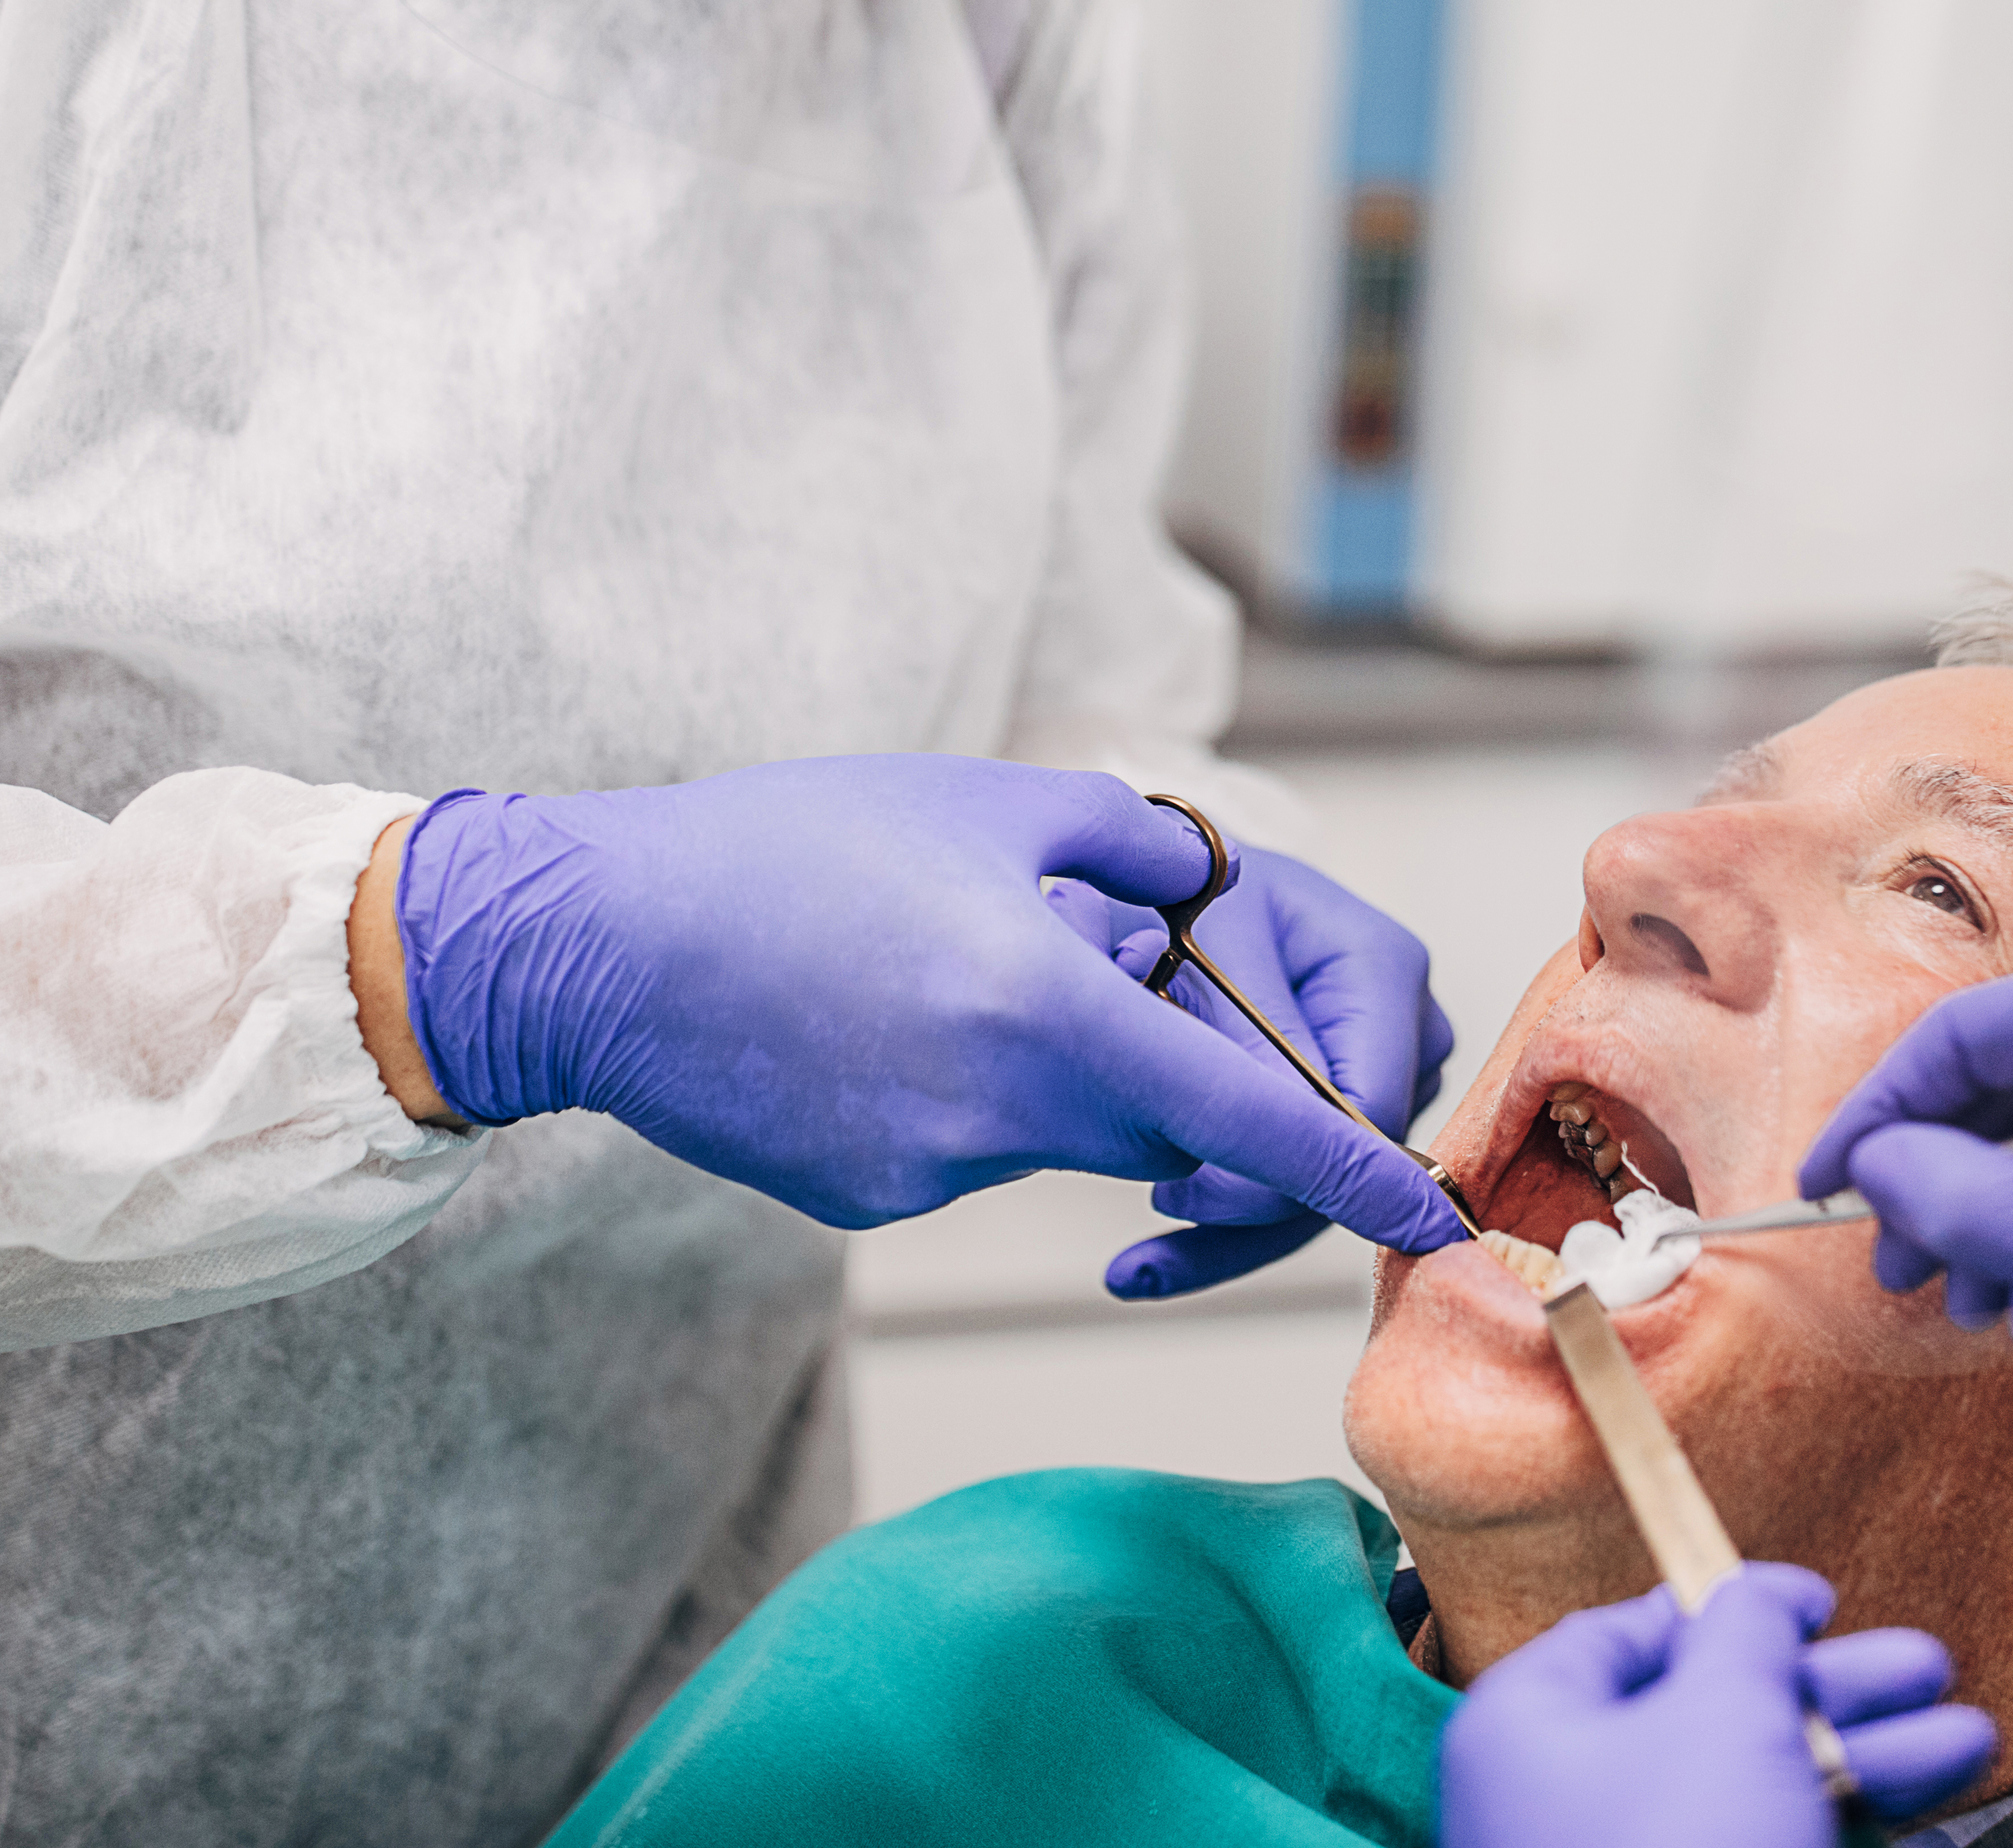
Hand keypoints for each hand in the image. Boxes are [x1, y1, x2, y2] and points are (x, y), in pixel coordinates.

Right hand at [387, 758, 1470, 1252]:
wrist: (591, 945)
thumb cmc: (783, 848)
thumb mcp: (980, 804)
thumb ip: (1129, 849)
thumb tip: (1207, 902)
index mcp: (1046, 1011)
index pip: (1247, 1117)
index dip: (1347, 1167)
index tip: (1422, 1208)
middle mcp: (1000, 1114)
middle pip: (1159, 1121)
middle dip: (1158, 1053)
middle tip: (1076, 949)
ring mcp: (930, 1172)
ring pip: (1061, 1131)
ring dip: (1050, 1061)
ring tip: (933, 961)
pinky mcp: (869, 1199)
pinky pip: (970, 1149)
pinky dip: (958, 1090)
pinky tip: (861, 1016)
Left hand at [1044, 846, 1454, 1299]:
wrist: (1148, 893)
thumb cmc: (1174, 895)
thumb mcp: (1201, 943)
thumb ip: (1246, 1034)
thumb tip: (1284, 1137)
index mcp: (1385, 966)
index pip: (1369, 1105)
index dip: (1292, 1165)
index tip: (1187, 1191)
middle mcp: (1403, 1023)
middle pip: (1355, 1160)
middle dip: (1251, 1209)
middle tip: (1155, 1221)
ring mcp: (1379, 1074)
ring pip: (1324, 1191)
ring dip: (1226, 1233)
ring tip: (1141, 1263)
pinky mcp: (1338, 1114)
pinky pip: (1297, 1193)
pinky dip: (1222, 1231)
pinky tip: (1151, 1265)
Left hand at [1439, 1567, 1997, 1847]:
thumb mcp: (1722, 1715)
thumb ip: (1746, 1636)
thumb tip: (1756, 1596)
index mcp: (1536, 1727)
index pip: (1631, 1635)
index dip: (1734, 1605)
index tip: (1823, 1602)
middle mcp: (1572, 1804)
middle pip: (1719, 1719)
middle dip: (1840, 1695)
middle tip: (1931, 1671)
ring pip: (1761, 1799)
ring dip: (1873, 1768)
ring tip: (1973, 1748)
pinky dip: (1850, 1842)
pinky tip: (1932, 1837)